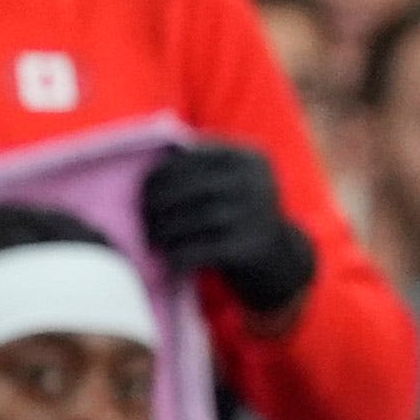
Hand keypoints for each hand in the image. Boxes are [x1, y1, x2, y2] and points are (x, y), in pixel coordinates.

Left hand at [137, 142, 316, 319]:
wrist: (281, 259)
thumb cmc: (238, 215)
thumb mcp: (231, 183)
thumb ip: (198, 168)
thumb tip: (138, 162)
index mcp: (249, 158)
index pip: (190, 157)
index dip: (159, 174)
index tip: (145, 190)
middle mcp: (256, 182)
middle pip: (184, 187)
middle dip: (154, 203)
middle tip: (144, 217)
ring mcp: (255, 215)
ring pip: (186, 220)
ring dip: (160, 231)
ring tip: (153, 238)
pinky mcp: (248, 248)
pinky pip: (194, 251)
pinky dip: (175, 257)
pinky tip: (170, 261)